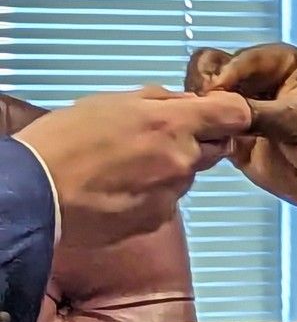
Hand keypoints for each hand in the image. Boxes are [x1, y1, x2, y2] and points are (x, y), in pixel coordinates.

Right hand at [18, 86, 252, 245]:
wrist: (35, 194)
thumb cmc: (65, 141)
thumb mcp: (111, 102)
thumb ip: (158, 100)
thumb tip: (185, 102)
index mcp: (173, 124)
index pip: (236, 114)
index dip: (231, 112)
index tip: (217, 113)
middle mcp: (182, 160)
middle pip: (214, 147)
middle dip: (196, 141)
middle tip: (155, 139)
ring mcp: (171, 195)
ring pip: (187, 175)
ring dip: (169, 169)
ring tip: (125, 167)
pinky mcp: (156, 221)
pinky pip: (166, 201)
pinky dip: (151, 195)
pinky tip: (119, 190)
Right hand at [185, 45, 296, 228]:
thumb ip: (260, 113)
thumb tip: (221, 108)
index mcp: (280, 63)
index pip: (233, 59)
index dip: (223, 81)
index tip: (221, 100)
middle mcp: (259, 83)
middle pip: (207, 75)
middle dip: (204, 96)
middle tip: (214, 121)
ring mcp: (245, 112)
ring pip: (201, 104)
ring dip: (201, 120)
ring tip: (219, 138)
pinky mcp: (238, 141)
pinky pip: (206, 134)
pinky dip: (203, 141)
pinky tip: (215, 153)